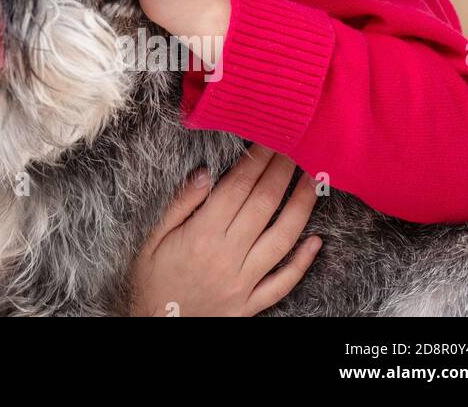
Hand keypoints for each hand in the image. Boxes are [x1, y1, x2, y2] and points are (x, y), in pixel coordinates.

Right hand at [127, 143, 323, 315]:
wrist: (158, 328)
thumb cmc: (151, 279)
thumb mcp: (152, 237)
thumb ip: (180, 204)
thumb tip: (206, 173)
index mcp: (201, 235)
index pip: (237, 188)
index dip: (256, 161)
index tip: (268, 139)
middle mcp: (228, 257)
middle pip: (263, 206)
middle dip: (281, 173)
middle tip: (295, 147)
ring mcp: (244, 282)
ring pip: (281, 240)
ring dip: (301, 208)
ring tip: (313, 182)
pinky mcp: (252, 304)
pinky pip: (283, 282)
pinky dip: (303, 262)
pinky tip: (316, 241)